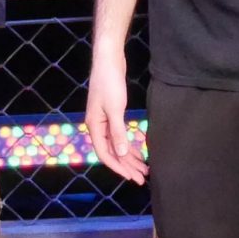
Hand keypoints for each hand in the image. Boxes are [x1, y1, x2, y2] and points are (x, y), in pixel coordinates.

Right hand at [86, 52, 145, 183]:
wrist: (108, 60)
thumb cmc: (109, 83)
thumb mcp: (115, 109)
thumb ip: (117, 132)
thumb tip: (122, 154)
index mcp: (94, 126)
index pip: (105, 154)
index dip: (119, 167)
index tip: (132, 177)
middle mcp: (97, 126)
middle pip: (112, 151)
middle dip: (127, 165)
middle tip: (142, 177)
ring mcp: (104, 120)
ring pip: (117, 144)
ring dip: (130, 157)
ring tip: (144, 168)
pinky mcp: (112, 114)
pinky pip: (120, 135)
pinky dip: (129, 144)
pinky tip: (138, 152)